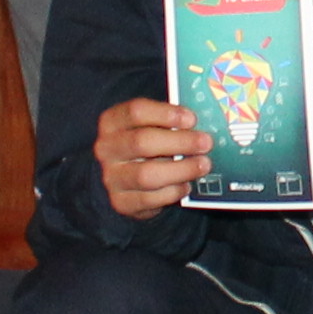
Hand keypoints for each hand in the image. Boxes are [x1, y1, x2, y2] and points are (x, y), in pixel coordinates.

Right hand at [94, 94, 209, 220]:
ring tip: (204, 165)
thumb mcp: (152, 126)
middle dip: (179, 142)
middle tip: (206, 143)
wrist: (126, 179)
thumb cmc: (146, 145)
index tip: (192, 119)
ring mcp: (111, 177)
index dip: (166, 114)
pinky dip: (172, 192)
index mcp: (112, 122)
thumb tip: (200, 124)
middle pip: (142, 142)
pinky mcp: (121, 202)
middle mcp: (106, 148)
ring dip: (181, 169)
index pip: (135, 111)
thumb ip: (170, 122)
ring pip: (146, 174)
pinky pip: (149, 199)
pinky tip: (187, 185)